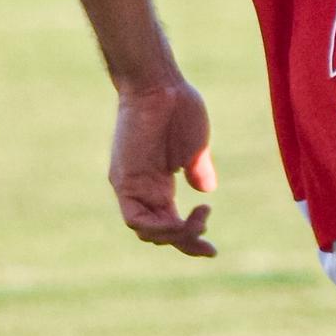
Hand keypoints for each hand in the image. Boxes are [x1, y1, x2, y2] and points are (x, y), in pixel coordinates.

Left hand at [108, 78, 217, 255]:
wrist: (160, 84)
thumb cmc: (179, 108)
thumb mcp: (194, 147)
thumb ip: (197, 170)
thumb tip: (205, 191)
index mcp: (158, 184)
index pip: (170, 224)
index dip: (190, 239)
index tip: (211, 251)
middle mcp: (142, 189)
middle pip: (158, 232)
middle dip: (184, 244)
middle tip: (207, 245)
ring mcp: (131, 185)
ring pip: (145, 231)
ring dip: (174, 236)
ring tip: (197, 223)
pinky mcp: (124, 180)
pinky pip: (135, 219)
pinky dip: (158, 228)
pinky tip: (180, 221)